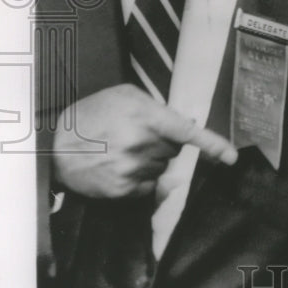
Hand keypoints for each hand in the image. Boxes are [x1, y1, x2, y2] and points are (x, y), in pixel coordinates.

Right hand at [53, 84, 236, 198]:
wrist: (55, 145)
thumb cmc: (92, 115)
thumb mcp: (125, 96)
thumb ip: (158, 107)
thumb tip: (185, 125)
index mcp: (146, 118)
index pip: (187, 133)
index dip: (213, 145)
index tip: (232, 157)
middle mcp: (142, 145)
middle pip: (174, 151)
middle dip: (162, 144)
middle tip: (134, 136)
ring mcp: (133, 170)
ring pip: (162, 170)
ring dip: (149, 162)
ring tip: (121, 151)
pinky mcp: (123, 190)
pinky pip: (148, 187)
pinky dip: (139, 179)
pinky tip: (118, 167)